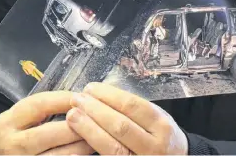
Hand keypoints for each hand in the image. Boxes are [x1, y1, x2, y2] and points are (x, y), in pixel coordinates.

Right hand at [0, 91, 94, 154]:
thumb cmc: (19, 132)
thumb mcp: (23, 117)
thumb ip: (45, 107)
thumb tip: (81, 97)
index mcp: (8, 122)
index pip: (39, 105)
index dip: (64, 99)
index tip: (84, 95)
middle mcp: (11, 145)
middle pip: (50, 133)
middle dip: (76, 124)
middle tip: (97, 116)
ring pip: (59, 155)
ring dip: (83, 145)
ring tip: (100, 134)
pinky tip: (90, 150)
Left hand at [66, 83, 187, 154]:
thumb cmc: (161, 136)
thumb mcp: (157, 118)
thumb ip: (135, 109)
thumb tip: (101, 94)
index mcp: (162, 126)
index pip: (132, 106)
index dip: (109, 96)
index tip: (91, 88)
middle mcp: (154, 147)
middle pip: (120, 126)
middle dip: (95, 110)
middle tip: (77, 99)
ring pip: (112, 147)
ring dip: (89, 129)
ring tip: (73, 115)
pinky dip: (92, 146)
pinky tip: (79, 137)